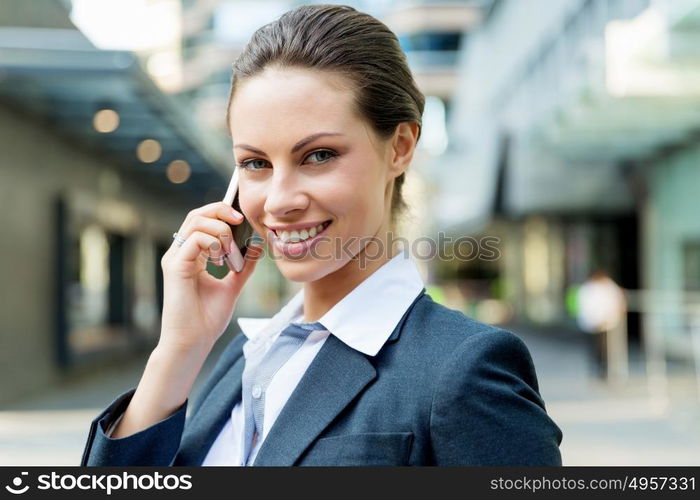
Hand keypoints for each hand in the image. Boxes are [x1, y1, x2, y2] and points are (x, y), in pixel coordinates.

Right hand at [159, 202, 263, 353]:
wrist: (194, 341)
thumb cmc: (207, 319)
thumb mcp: (232, 287)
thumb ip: (243, 266)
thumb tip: (256, 245)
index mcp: (192, 256)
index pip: (203, 220)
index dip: (222, 212)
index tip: (242, 218)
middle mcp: (180, 253)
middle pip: (197, 214)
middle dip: (221, 210)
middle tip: (240, 220)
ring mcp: (175, 258)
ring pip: (196, 221)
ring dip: (221, 231)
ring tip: (230, 254)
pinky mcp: (174, 266)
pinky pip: (195, 239)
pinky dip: (213, 243)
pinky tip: (221, 261)